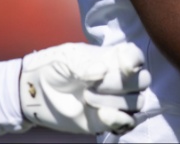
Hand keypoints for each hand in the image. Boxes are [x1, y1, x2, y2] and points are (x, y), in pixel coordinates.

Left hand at [19, 42, 150, 135]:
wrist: (37, 92)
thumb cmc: (53, 67)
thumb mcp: (66, 59)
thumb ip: (85, 64)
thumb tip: (102, 71)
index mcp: (112, 57)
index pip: (136, 57)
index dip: (135, 61)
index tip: (124, 66)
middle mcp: (119, 78)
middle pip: (143, 81)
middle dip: (120, 84)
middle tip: (93, 85)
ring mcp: (116, 100)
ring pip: (137, 103)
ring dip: (114, 101)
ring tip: (87, 97)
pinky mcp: (109, 121)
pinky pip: (128, 123)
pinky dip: (118, 120)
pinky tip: (100, 114)